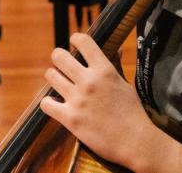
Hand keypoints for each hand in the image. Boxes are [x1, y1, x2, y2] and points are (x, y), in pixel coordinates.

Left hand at [40, 33, 154, 169]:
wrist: (135, 142)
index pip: (83, 41)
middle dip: (59, 58)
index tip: (74, 43)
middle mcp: (89, 81)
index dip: (75, 39)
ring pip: (51, 76)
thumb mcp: (125, 84)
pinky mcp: (70, 118)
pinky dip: (48, 103)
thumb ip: (115, 66)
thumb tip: (116, 49)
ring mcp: (78, 100)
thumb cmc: (132, 112)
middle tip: (62, 65)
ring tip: (59, 83)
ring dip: (54, 78)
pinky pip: (46, 103)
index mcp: (104, 70)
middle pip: (59, 56)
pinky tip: (55, 104)